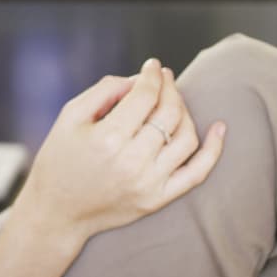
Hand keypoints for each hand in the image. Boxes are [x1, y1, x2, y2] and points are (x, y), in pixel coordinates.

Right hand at [13, 58, 226, 243]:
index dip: (152, 75)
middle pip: (169, 113)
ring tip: (172, 101)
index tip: (153, 65)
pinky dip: (213, 149)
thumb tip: (139, 80)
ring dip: (185, 111)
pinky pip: (197, 172)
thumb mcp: (70, 115)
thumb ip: (104, 90)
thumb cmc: (60, 158)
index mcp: (107, 138)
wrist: (57, 211)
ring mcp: (149, 183)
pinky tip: (219, 128)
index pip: (145, 96)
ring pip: (186, 137)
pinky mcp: (158, 199)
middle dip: (170, 88)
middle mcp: (132, 162)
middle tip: (164, 78)